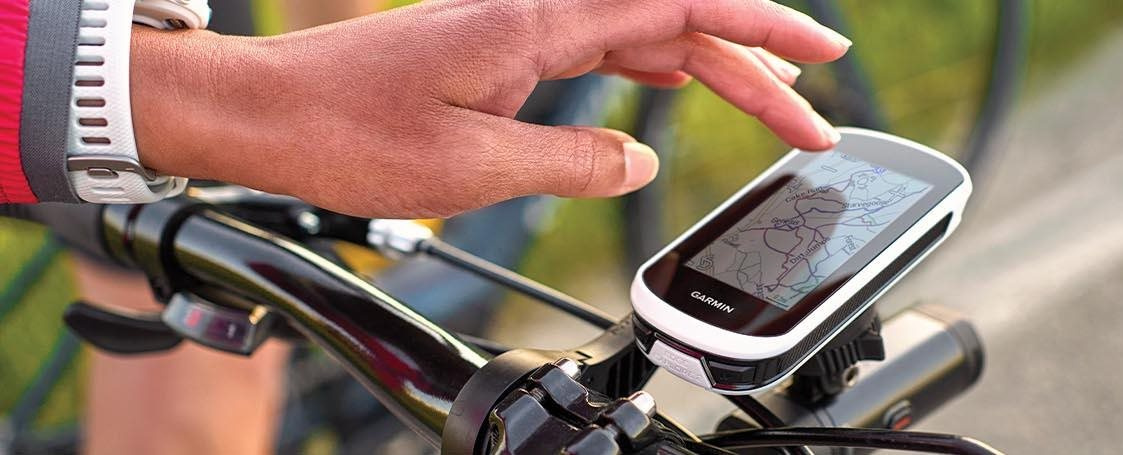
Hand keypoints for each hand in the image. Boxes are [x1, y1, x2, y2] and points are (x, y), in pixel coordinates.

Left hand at [130, 0, 850, 217]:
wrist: (259, 111)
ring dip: (713, 69)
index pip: (680, 9)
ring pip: (645, 36)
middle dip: (756, 66)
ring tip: (774, 103)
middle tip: (815, 120)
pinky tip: (679, 94)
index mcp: (538, 22)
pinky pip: (602, 50)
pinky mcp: (503, 48)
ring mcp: (521, 27)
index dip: (762, 27)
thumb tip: (639, 162)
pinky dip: (654, 72)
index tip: (822, 56)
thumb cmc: (343, 132)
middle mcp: (538, 10)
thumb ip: (570, 164)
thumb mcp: (471, 170)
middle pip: (677, 23)